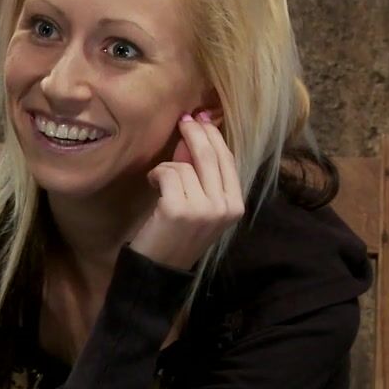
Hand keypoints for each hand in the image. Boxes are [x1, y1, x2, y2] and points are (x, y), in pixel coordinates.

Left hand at [130, 109, 243, 272]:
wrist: (158, 271)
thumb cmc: (177, 234)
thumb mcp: (200, 205)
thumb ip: (202, 174)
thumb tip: (194, 133)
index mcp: (236, 205)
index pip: (227, 159)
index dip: (214, 135)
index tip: (201, 117)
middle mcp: (225, 207)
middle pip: (210, 155)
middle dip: (194, 132)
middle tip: (182, 119)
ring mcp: (203, 209)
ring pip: (184, 165)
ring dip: (167, 166)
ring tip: (160, 181)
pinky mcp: (178, 209)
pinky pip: (167, 173)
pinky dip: (156, 175)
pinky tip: (152, 186)